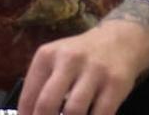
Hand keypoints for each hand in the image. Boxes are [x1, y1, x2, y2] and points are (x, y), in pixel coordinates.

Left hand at [18, 0, 148, 114]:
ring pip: (74, 111)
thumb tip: (29, 114)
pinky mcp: (115, 83)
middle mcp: (68, 60)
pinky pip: (101, 114)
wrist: (119, 41)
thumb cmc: (80, 55)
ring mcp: (93, 71)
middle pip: (47, 103)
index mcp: (47, 55)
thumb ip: (42, 83)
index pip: (29, 93)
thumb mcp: (56, 59)